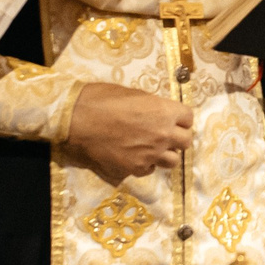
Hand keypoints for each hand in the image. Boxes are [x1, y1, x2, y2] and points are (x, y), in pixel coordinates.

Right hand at [67, 82, 193, 178]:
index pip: (188, 118)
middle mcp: (163, 135)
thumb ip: (152, 106)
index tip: (172, 118)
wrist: (76, 119)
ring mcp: (150, 154)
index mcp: (165, 111)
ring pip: (173, 161)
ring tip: (152, 148)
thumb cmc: (101, 99)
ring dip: (165, 154)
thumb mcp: (133, 94)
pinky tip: (135, 156)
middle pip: (186, 142)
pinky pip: (150, 170)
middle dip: (177, 137)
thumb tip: (158, 112)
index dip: (180, 118)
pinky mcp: (134, 168)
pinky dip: (146, 164)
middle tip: (164, 134)